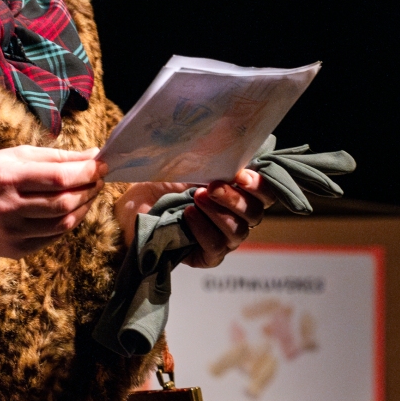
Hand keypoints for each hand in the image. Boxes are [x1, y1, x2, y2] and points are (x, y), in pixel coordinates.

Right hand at [0, 146, 104, 258]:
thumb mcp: (16, 156)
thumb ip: (56, 157)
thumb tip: (95, 155)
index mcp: (8, 178)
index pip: (59, 178)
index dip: (87, 172)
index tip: (102, 164)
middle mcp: (8, 208)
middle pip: (65, 203)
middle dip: (89, 190)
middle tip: (99, 179)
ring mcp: (11, 233)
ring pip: (63, 224)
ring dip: (84, 208)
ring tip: (88, 194)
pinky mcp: (14, 250)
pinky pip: (52, 237)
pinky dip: (68, 223)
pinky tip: (70, 210)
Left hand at [112, 168, 275, 268]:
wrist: (133, 203)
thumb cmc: (165, 181)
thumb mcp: (193, 163)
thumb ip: (218, 159)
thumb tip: (235, 143)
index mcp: (240, 193)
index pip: (266, 194)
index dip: (260, 186)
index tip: (241, 175)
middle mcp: (237, 218)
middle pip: (254, 214)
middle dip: (235, 198)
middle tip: (213, 186)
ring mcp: (223, 239)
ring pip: (237, 232)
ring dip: (219, 213)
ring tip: (197, 198)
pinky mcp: (206, 257)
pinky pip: (215, 248)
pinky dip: (203, 230)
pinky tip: (188, 215)